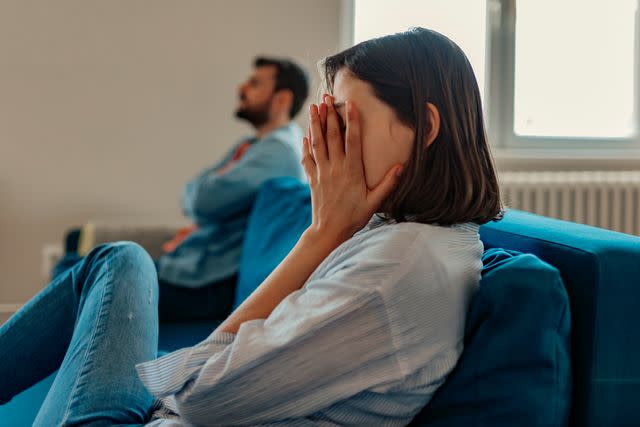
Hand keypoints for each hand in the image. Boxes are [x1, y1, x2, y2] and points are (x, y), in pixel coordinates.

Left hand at [301, 96, 403, 245]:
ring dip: (315, 124)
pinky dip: (306, 145)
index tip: (350, 104)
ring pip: (317, 143)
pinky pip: (307, 158)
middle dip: (329, 115)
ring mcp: (322, 172)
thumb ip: (388, 183)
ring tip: (313, 107)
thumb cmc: (354, 217)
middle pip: (331, 136)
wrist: (329, 232)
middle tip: (326, 97)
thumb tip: (402, 166)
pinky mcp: (313, 179)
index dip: (352, 121)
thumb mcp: (374, 202)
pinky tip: (306, 135)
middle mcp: (335, 168)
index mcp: (352, 171)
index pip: (352, 140)